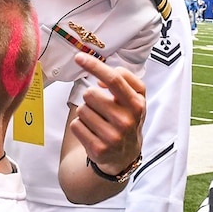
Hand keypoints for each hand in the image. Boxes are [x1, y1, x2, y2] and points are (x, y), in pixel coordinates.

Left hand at [69, 53, 144, 175]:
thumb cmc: (128, 118)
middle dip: (92, 97)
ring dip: (86, 112)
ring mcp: (112, 136)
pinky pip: (75, 125)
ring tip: (98, 121)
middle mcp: (126, 121)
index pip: (114, 79)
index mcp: (137, 104)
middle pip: (90, 93)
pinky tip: (92, 132)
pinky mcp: (98, 149)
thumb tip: (101, 79)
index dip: (95, 66)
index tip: (79, 57)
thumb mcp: (137, 98)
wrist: (125, 154)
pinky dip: (80, 126)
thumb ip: (125, 79)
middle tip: (102, 108)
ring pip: (81, 109)